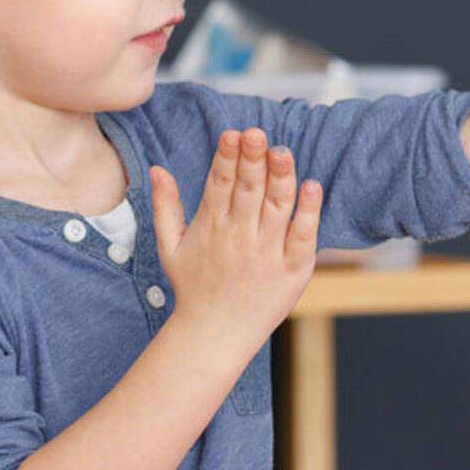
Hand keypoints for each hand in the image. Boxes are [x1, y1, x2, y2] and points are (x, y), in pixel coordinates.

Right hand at [150, 127, 321, 348]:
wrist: (214, 335)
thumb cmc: (195, 287)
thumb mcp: (170, 247)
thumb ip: (165, 206)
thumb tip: (157, 169)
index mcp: (211, 226)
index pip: (219, 184)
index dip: (227, 158)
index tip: (233, 133)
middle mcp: (239, 236)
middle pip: (248, 190)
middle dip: (252, 160)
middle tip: (256, 134)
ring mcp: (267, 252)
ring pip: (276, 206)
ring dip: (280, 177)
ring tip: (281, 152)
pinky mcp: (292, 268)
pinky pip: (302, 235)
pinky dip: (308, 211)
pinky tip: (313, 186)